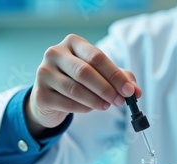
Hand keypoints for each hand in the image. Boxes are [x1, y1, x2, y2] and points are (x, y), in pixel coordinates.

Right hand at [26, 34, 140, 135]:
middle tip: (119, 101)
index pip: (97, 57)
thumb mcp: (100, 75)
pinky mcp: (40, 94)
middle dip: (106, 89)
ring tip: (107, 106)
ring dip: (96, 100)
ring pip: (75, 89)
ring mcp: (44, 73)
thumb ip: (119, 79)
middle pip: (85, 72)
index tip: (129, 91)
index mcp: (72, 43)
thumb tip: (136, 91)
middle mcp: (54, 53)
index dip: (115, 75)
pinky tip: (90, 108)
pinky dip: (83, 108)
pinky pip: (67, 103)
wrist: (49, 98)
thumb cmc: (78, 81)